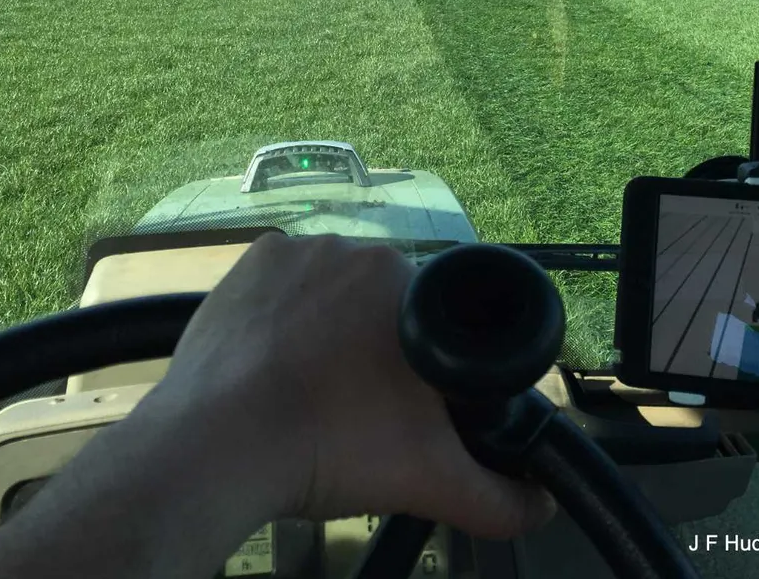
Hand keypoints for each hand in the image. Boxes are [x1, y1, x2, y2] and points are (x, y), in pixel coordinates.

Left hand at [156, 233, 555, 538]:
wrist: (217, 449)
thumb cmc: (328, 448)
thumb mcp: (430, 479)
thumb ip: (498, 499)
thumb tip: (541, 510)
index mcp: (403, 276)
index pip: (438, 315)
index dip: (430, 362)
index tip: (409, 401)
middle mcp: (350, 247)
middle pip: (385, 302)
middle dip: (382, 347)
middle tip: (363, 405)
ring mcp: (291, 252)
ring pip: (333, 291)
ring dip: (333, 328)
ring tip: (317, 388)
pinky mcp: (245, 266)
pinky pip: (284, 284)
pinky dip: (286, 314)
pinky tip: (281, 358)